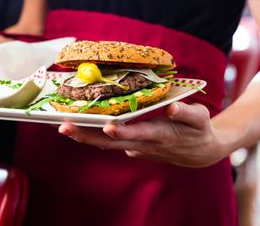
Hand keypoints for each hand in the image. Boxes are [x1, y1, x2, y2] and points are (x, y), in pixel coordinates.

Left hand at [58, 102, 227, 167]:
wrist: (199, 153)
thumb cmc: (199, 130)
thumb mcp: (200, 118)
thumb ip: (186, 112)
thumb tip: (172, 106)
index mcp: (160, 135)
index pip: (139, 134)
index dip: (123, 132)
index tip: (108, 126)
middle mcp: (143, 144)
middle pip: (111, 142)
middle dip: (86, 135)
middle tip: (64, 126)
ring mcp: (134, 148)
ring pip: (104, 144)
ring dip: (82, 136)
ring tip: (59, 126)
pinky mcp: (130, 146)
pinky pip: (107, 142)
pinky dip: (89, 135)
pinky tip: (73, 125)